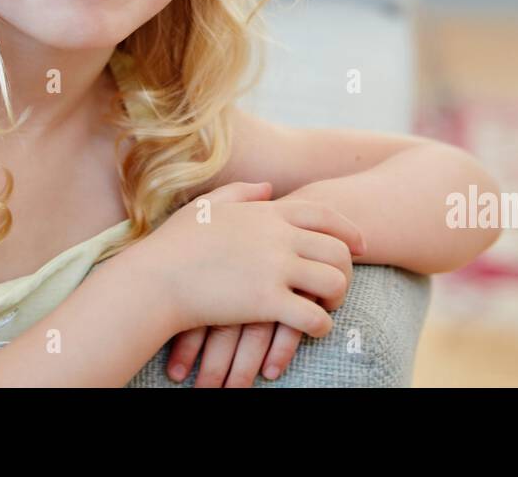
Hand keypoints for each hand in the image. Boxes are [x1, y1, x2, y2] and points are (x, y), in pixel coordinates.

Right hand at [161, 184, 363, 386]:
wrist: (154, 279)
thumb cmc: (175, 245)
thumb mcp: (208, 207)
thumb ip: (242, 192)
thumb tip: (269, 188)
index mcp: (266, 212)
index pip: (324, 214)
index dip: (349, 229)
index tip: (362, 244)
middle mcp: (278, 236)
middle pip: (338, 249)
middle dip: (347, 269)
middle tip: (338, 286)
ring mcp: (274, 267)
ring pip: (335, 281)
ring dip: (338, 298)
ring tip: (325, 308)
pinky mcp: (267, 301)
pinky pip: (314, 316)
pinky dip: (321, 326)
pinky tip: (312, 329)